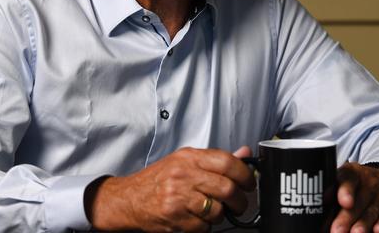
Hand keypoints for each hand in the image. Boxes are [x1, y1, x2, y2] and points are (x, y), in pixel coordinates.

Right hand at [85, 146, 255, 231]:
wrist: (129, 198)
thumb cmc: (158, 179)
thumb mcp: (185, 161)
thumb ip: (215, 159)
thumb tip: (245, 153)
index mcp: (189, 157)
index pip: (227, 162)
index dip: (245, 174)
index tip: (249, 183)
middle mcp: (183, 174)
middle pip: (227, 188)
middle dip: (239, 201)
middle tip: (238, 204)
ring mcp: (178, 196)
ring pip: (217, 211)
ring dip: (218, 216)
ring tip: (208, 211)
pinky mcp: (175, 217)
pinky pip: (203, 227)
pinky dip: (204, 227)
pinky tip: (194, 218)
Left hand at [330, 162, 378, 232]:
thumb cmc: (357, 182)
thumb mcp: (344, 178)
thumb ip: (331, 189)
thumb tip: (317, 202)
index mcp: (352, 173)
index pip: (347, 179)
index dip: (345, 190)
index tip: (342, 202)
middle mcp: (368, 184)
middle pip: (357, 202)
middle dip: (346, 218)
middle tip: (337, 230)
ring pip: (370, 212)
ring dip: (362, 225)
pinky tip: (378, 231)